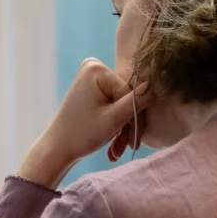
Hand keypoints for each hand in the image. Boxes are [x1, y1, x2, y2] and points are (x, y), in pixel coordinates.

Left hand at [18, 58, 153, 188]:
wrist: (57, 149)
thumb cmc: (81, 134)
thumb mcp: (115, 119)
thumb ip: (138, 101)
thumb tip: (159, 85)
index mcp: (97, 69)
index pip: (131, 93)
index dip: (136, 119)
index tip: (134, 143)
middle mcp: (94, 66)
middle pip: (127, 97)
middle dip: (129, 124)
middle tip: (128, 148)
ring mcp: (92, 76)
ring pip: (122, 103)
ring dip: (123, 127)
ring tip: (116, 151)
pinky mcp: (92, 87)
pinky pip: (114, 103)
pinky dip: (115, 122)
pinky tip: (113, 143)